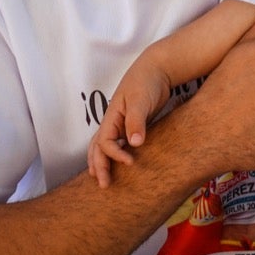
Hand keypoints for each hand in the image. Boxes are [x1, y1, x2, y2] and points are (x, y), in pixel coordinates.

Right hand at [86, 63, 172, 187]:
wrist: (157, 69)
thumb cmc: (146, 81)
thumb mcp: (141, 100)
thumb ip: (137, 121)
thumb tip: (135, 143)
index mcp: (111, 117)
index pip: (105, 143)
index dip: (114, 155)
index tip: (130, 163)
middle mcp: (112, 122)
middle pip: (97, 148)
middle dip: (99, 166)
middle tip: (104, 185)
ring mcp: (121, 124)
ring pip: (104, 147)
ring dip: (101, 162)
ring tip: (101, 178)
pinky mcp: (131, 126)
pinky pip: (118, 144)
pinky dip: (114, 155)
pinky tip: (120, 165)